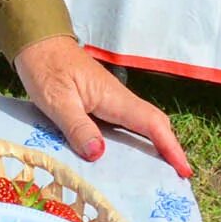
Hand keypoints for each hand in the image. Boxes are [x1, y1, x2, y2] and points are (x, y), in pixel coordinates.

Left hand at [11, 35, 190, 177]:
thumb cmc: (45, 67)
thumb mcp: (57, 100)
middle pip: (152, 126)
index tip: (183, 170)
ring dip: (150, 148)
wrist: (37, 42)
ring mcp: (109, 100)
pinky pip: (121, 125)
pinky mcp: (98, 103)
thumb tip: (98, 154)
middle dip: (167, 151)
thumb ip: (77, 127)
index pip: (152, 124)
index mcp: (114, 98)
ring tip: (153, 176)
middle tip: (173, 180)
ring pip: (138, 126)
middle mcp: (118, 99)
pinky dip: (129, 142)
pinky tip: (119, 159)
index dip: (170, 148)